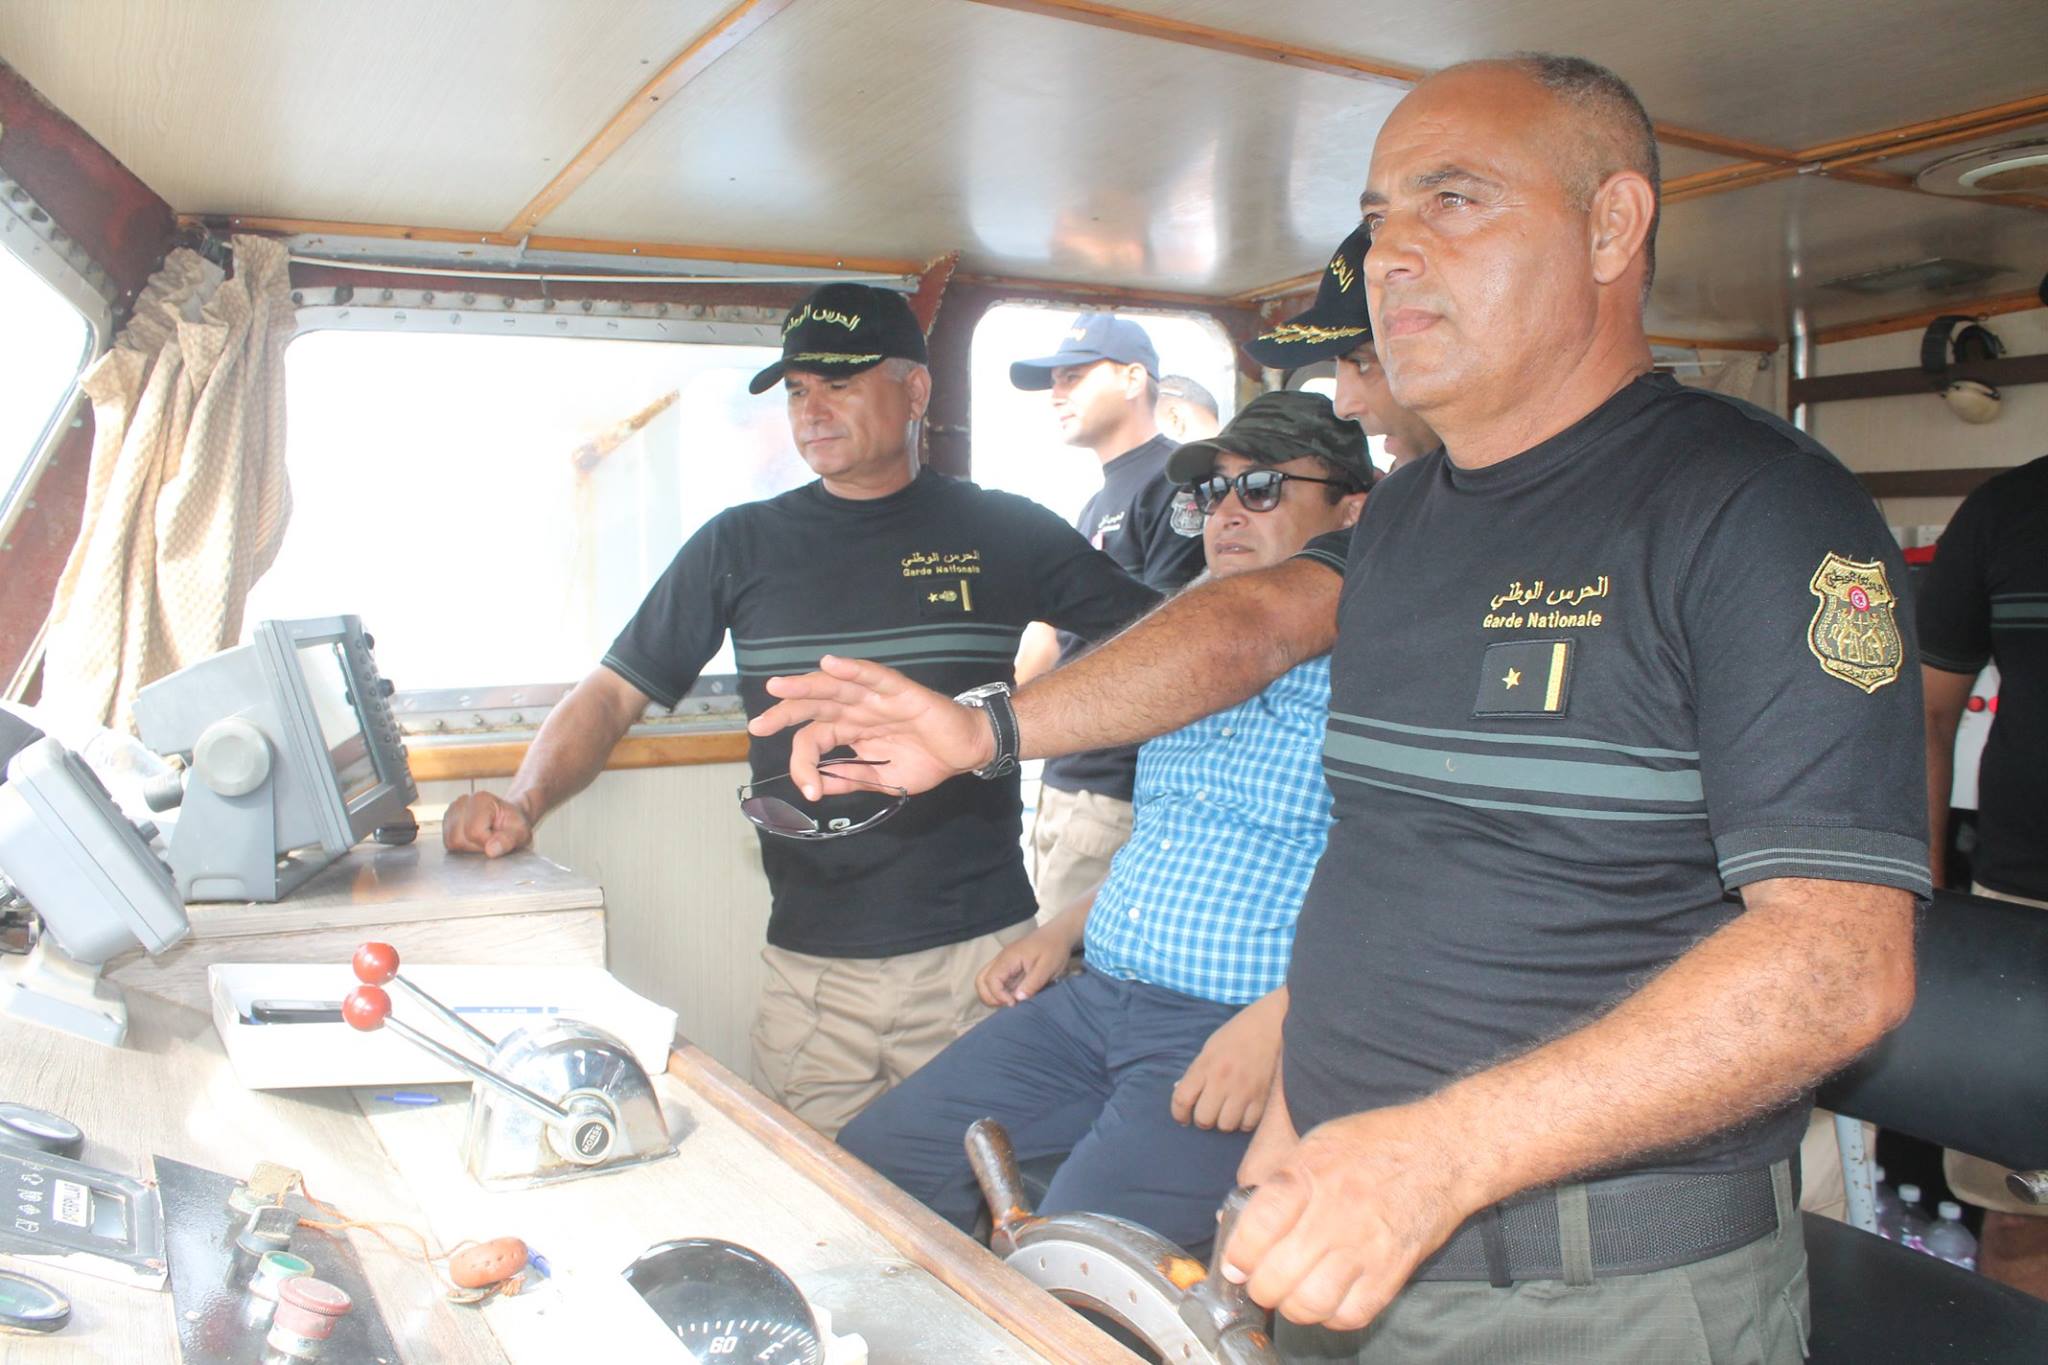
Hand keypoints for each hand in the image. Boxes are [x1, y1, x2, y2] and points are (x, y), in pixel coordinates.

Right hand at [442, 791, 533, 857]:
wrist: (508, 818)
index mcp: (481, 800)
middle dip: (475, 847)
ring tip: (483, 839)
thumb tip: (490, 851)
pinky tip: (474, 840)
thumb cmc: (514, 824)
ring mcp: (451, 811)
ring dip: (468, 847)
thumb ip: (508, 840)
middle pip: (458, 838)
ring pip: (450, 842)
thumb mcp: (520, 833)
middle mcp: (462, 802)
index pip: (473, 832)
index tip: (498, 839)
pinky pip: (448, 842)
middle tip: (490, 841)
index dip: (486, 843)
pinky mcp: (446, 822)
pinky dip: (462, 846)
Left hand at [751, 656, 994, 797]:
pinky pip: (874, 677)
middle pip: (814, 706)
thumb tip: (815, 787)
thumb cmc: (926, 761)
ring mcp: (876, 698)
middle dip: (784, 713)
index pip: (814, 739)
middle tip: (758, 725)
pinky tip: (832, 664)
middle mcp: (857, 710)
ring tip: (778, 688)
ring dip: (806, 686)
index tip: (806, 789)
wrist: (966, 752)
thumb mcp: (881, 780)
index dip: (803, 763)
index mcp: (850, 730)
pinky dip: (853, 670)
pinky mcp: (900, 691)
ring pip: (835, 688)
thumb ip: (849, 780)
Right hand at [976, 924, 1074, 1006]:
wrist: (1058, 934)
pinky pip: (996, 981)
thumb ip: (1032, 983)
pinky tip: (1014, 997)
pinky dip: (999, 992)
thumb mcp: (1047, 967)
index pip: (991, 979)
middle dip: (989, 997)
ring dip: (992, 995)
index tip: (1014, 1003)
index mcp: (1009, 958)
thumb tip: (1017, 999)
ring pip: (985, 981)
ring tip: (1010, 1003)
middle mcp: (1001, 960)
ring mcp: (1004, 963)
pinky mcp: (1009, 967)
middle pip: (981, 980)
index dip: (998, 995)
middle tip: (1008, 1005)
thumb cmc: (1054, 948)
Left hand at [1173, 994, 1284, 1131]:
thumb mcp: (1209, 1049)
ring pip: (1226, 1126)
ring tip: (1227, 1111)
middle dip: (1203, 1119)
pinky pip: (1248, 1124)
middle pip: (1204, 1119)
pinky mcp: (1263, 1097)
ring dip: (1224, 1122)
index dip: (1178, 1114)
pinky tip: (1243, 1112)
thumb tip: (1185, 1098)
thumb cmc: (1236, 1035)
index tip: (1183, 1118)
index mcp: (1205, 1065)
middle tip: (1208, 1111)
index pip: (1182, 1099)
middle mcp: (1222, 1080)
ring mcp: (1244, 1090)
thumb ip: (1197, 1073)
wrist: (1270, 1025)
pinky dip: (1244, 1122)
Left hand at [1219, 1102, 1476, 1330]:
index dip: (1237, 1255)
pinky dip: (1332, 1316)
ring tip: (1293, 1294)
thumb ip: (1277, 1182)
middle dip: (1260, 1287)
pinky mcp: (1393, 1270)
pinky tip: (1328, 1298)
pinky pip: (1351, 1314)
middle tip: (1262, 1282)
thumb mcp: (1316, 1143)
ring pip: (1309, 1303)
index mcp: (1308, 1174)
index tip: (1235, 1264)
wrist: (1442, 1150)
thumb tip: (1236, 1224)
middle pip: (1276, 1276)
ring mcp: (1365, 1245)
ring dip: (1292, 1307)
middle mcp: (1334, 1212)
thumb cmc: (1376, 1143)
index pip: (1256, 1228)